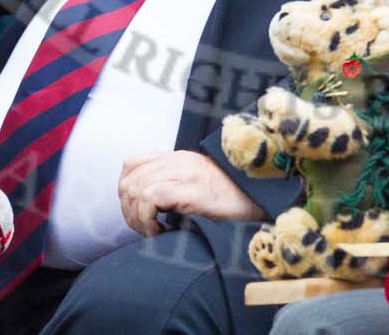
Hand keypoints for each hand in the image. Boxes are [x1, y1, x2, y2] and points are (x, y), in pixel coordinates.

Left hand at [117, 151, 266, 236]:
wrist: (262, 194)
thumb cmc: (233, 197)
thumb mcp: (199, 184)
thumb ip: (175, 184)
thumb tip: (148, 206)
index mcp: (177, 157)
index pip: (132, 165)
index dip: (126, 192)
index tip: (139, 215)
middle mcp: (177, 160)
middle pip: (129, 180)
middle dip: (128, 211)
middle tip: (145, 229)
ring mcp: (184, 172)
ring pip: (136, 189)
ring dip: (137, 218)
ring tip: (153, 232)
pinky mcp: (191, 189)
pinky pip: (152, 197)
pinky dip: (147, 218)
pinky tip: (161, 231)